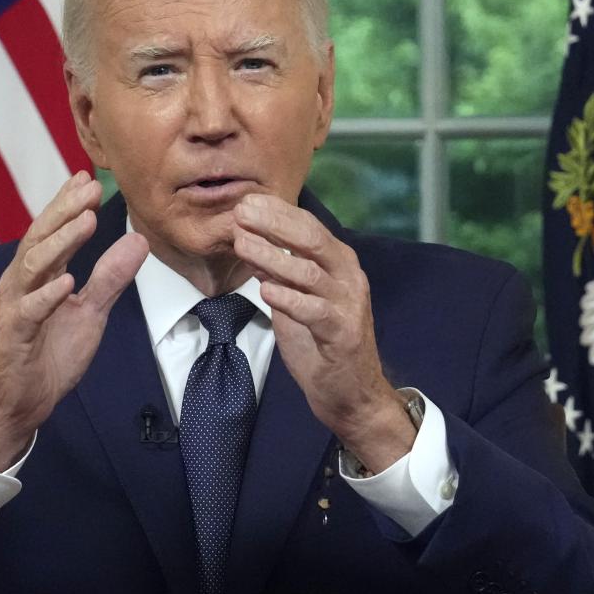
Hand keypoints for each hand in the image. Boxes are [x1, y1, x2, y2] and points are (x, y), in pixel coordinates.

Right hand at [0, 172, 148, 470]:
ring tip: (86, 222)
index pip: (53, 231)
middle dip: (64, 211)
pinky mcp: (12, 336)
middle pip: (40, 237)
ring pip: (32, 266)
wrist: (21, 403)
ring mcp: (14, 307)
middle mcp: (20, 283)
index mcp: (38, 274)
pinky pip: (28, 311)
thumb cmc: (49, 354)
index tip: (90, 178)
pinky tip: (66, 281)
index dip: (69, 204)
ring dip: (60, 243)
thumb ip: (111, 277)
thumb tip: (138, 240)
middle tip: (89, 188)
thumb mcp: (90, 313)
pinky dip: (46, 295)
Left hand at [232, 194, 413, 472]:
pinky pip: (314, 310)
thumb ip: (279, 272)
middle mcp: (348, 277)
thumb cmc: (322, 342)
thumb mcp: (296, 299)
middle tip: (241, 214)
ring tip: (242, 245)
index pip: (309, 226)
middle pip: (312, 239)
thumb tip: (250, 242)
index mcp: (339, 263)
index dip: (277, 212)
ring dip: (273, 257)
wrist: (351, 392)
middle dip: (275, 223)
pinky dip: (288, 299)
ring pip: (309, 272)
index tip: (246, 201)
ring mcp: (348, 304)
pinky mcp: (343, 333)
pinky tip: (265, 289)